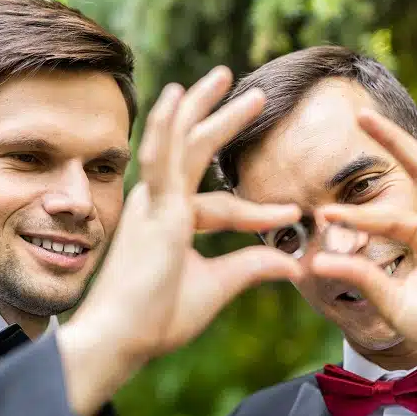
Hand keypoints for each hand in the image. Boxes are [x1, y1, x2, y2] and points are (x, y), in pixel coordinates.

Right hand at [58, 67, 303, 415]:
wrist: (123, 338)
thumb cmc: (158, 319)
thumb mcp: (217, 287)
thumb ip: (251, 268)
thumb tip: (293, 263)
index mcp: (172, 223)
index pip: (224, 207)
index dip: (259, 213)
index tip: (293, 214)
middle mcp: (159, 205)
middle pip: (195, 153)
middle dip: (221, 120)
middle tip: (251, 93)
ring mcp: (153, 203)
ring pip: (182, 143)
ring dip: (204, 108)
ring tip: (227, 77)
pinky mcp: (152, 208)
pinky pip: (160, 157)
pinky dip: (168, 124)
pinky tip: (178, 93)